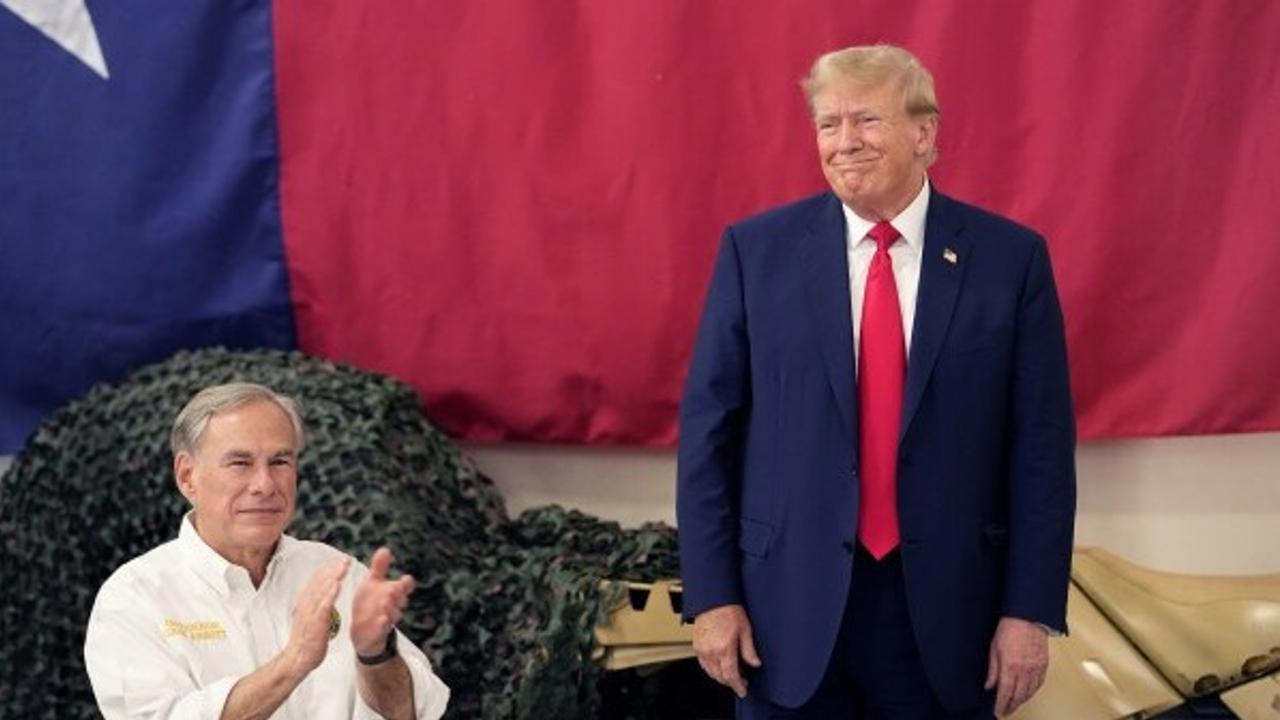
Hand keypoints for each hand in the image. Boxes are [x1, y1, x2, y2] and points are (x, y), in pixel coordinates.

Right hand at [286, 557, 349, 675]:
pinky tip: (337, 585)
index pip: (315, 582)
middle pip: (319, 582)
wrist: (297, 660)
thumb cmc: (306, 641)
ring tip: (343, 566)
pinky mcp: (315, 623)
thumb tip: (323, 595)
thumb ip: (315, 606)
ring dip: (332, 576)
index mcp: (305, 604)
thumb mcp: (310, 619)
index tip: (338, 560)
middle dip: (332, 569)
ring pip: (321, 590)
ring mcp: (310, 613)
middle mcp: (306, 605)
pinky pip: (323, 606)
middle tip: (344, 558)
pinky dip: (329, 594)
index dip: (326, 570)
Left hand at [350, 547, 414, 655]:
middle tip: (392, 589)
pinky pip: (383, 629)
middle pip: (401, 598)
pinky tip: (382, 620)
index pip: (406, 586)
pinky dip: (383, 624)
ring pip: (393, 613)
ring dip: (390, 608)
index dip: (406, 584)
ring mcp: (387, 618)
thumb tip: (385, 548)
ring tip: (384, 602)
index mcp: (393, 592)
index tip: (404, 580)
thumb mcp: (372, 582)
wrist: (362, 631)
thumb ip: (379, 567)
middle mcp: (393, 605)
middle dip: (397, 594)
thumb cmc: (370, 603)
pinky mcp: (379, 632)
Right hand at [692, 604, 761, 698]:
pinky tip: (718, 665)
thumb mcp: (745, 629)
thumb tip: (755, 663)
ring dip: (721, 676)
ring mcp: (702, 649)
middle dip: (731, 682)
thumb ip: (749, 650)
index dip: (738, 686)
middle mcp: (711, 651)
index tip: (743, 690)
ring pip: (711, 672)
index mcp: (724, 649)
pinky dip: (711, 669)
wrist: (712, 599)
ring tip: (731, 673)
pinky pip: (703, 664)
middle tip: (741, 680)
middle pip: (720, 677)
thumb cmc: (728, 609)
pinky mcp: (696, 645)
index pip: (731, 676)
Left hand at [985, 616, 1048, 715]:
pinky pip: (1039, 683)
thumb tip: (989, 685)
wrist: (1028, 617)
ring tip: (1015, 704)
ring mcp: (1036, 668)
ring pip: (1030, 692)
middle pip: (1018, 695)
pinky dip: (1033, 691)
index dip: (1001, 705)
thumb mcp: (993, 648)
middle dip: (1011, 705)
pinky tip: (1029, 693)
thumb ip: (992, 670)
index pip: (1005, 693)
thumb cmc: (1010, 628)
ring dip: (1022, 700)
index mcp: (1010, 667)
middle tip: (1006, 710)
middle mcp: (1024, 670)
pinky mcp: (1044, 664)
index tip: (998, 711)